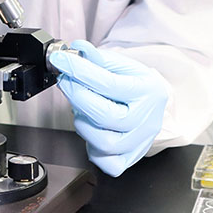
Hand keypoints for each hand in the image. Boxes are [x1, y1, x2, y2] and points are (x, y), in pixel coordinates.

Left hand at [49, 40, 168, 176]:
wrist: (151, 103)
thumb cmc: (135, 84)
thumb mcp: (121, 65)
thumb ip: (98, 58)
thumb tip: (78, 49)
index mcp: (148, 91)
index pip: (109, 84)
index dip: (79, 71)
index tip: (61, 61)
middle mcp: (147, 120)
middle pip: (105, 116)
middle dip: (77, 96)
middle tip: (66, 81)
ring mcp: (140, 142)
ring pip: (104, 143)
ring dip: (83, 124)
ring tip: (81, 109)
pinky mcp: (130, 158)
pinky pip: (107, 163)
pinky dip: (94, 150)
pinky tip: (92, 130)